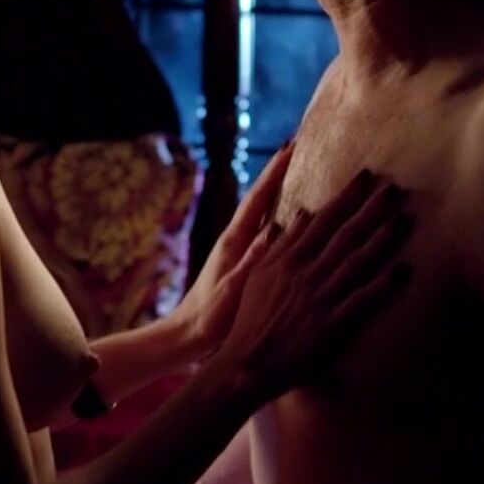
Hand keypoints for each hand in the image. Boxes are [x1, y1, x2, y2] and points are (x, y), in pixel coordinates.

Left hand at [171, 142, 294, 362]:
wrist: (186, 337)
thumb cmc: (208, 319)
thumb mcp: (232, 292)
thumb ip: (250, 263)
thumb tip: (271, 233)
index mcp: (233, 243)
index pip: (257, 199)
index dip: (274, 172)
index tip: (291, 146)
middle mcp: (234, 240)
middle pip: (260, 197)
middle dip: (277, 172)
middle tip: (297, 146)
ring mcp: (236, 250)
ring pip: (262, 212)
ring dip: (278, 190)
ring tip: (298, 171)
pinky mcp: (240, 262)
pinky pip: (264, 230)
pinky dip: (276, 214)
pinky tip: (289, 215)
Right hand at [217, 168, 414, 389]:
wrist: (247, 361)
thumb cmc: (251, 318)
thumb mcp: (259, 274)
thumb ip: (281, 243)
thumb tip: (300, 213)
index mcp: (288, 259)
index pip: (323, 219)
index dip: (347, 196)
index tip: (366, 176)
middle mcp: (306, 273)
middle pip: (345, 234)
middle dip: (371, 208)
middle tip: (395, 188)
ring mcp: (321, 298)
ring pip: (358, 261)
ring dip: (383, 238)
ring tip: (405, 218)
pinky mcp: (332, 324)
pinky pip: (364, 300)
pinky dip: (385, 284)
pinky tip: (405, 269)